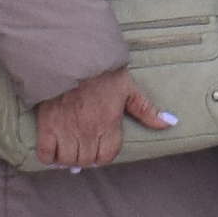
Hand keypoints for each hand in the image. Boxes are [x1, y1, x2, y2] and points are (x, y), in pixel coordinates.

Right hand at [31, 65, 155, 171]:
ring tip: (69, 149)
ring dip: (68, 158)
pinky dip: (49, 156)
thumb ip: (147, 110)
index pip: (107, 156)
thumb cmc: (103, 71)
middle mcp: (89, 132)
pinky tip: (53, 149)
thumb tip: (171, 123)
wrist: (72, 56)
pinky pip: (46, 154)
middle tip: (83, 147)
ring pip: (68, 160)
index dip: (104, 155)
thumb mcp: (129, 88)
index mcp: (109, 124)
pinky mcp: (47, 125)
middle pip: (87, 160)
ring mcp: (66, 130)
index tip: (100, 148)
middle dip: (87, 157)